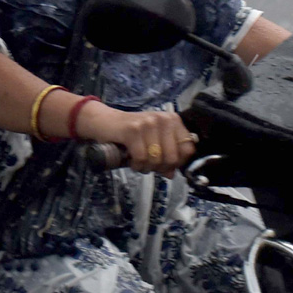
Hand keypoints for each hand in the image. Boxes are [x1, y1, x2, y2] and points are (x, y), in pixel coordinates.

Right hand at [76, 104, 196, 177]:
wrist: (104, 121)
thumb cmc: (132, 133)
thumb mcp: (153, 141)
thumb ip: (166, 155)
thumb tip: (171, 174)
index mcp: (172, 120)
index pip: (188, 148)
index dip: (178, 162)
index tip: (165, 164)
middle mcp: (163, 119)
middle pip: (172, 157)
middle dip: (160, 167)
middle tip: (149, 164)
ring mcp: (148, 123)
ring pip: (157, 160)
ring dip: (146, 167)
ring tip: (139, 161)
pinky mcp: (133, 130)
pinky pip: (142, 158)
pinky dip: (136, 165)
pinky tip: (131, 160)